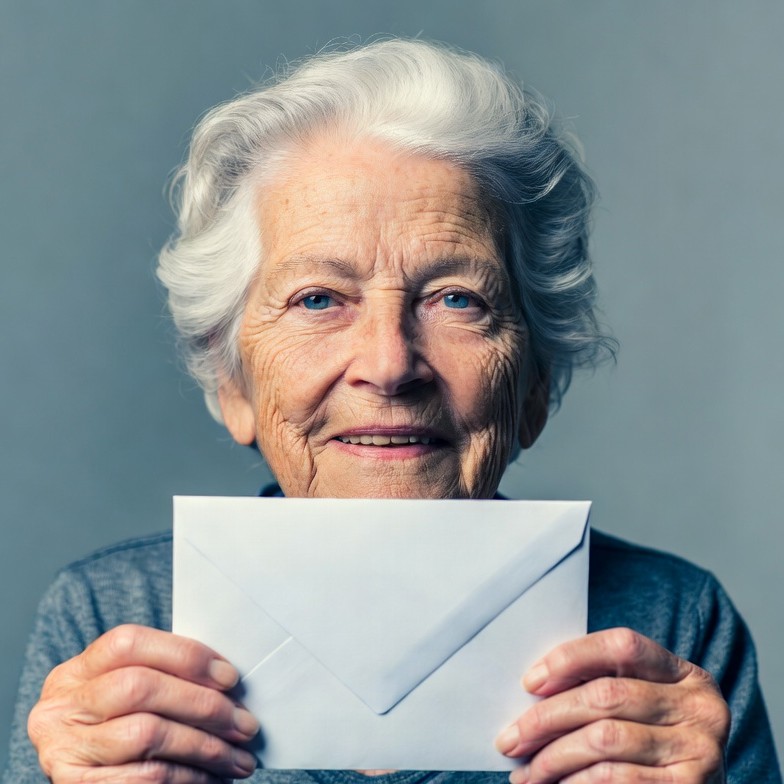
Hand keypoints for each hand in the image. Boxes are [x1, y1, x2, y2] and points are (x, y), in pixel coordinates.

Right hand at [28, 624, 258, 782]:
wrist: (78, 779)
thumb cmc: (120, 724)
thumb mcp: (129, 692)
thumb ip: (167, 678)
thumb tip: (228, 684)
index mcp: (78, 671)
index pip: (129, 644)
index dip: (185, 656)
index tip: (230, 677)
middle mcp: (62, 707)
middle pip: (139, 688)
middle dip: (203, 704)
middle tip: (245, 723)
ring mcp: (64, 750)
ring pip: (147, 734)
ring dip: (205, 747)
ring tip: (239, 756)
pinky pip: (144, 778)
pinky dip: (188, 776)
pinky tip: (213, 777)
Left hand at [495, 628, 729, 782]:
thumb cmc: (652, 747)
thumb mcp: (640, 709)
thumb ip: (600, 688)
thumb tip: (533, 689)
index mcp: (686, 674)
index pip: (622, 645)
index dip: (572, 658)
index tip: (530, 682)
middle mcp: (701, 709)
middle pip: (606, 696)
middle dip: (548, 717)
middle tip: (511, 739)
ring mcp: (701, 752)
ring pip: (605, 741)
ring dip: (554, 758)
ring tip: (526, 773)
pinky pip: (617, 779)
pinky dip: (577, 783)